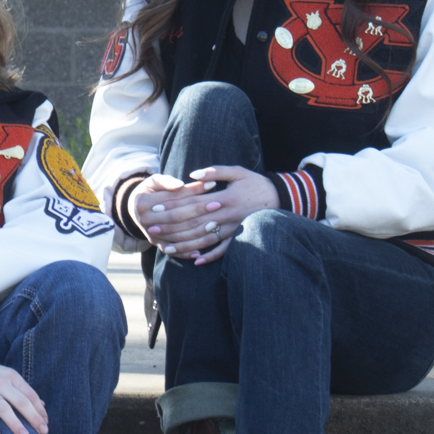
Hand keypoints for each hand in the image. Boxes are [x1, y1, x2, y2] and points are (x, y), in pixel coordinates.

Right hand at [0, 364, 49, 433]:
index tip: (46, 424)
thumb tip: (43, 407)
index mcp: (12, 377)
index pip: (30, 394)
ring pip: (4, 408)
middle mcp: (0, 383)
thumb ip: (24, 392)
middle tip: (43, 432)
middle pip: (21, 401)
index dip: (40, 410)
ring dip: (15, 424)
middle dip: (34, 418)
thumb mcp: (9, 379)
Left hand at [132, 165, 280, 264]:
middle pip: (194, 223)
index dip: (174, 206)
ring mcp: (233, 229)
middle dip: (172, 227)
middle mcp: (227, 215)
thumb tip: (193, 176)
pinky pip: (223, 250)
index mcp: (224, 198)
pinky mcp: (239, 237)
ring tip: (166, 248)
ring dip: (185, 245)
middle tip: (152, 229)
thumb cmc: (255, 183)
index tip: (157, 208)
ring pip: (205, 240)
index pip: (193, 203)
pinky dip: (210, 257)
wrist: (280, 197)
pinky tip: (195, 261)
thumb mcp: (237, 172)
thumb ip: (214, 172)